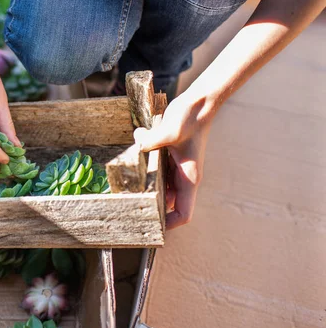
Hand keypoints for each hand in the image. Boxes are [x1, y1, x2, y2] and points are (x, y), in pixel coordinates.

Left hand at [133, 93, 213, 228]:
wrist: (199, 101)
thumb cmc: (191, 117)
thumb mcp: (171, 130)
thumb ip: (153, 140)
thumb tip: (138, 145)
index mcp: (189, 178)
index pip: (183, 213)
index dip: (169, 224)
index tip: (151, 227)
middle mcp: (184, 176)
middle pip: (168, 203)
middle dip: (151, 205)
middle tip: (129, 207)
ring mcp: (177, 167)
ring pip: (160, 186)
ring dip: (146, 184)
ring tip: (127, 185)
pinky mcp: (170, 156)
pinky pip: (156, 169)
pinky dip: (145, 166)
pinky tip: (134, 155)